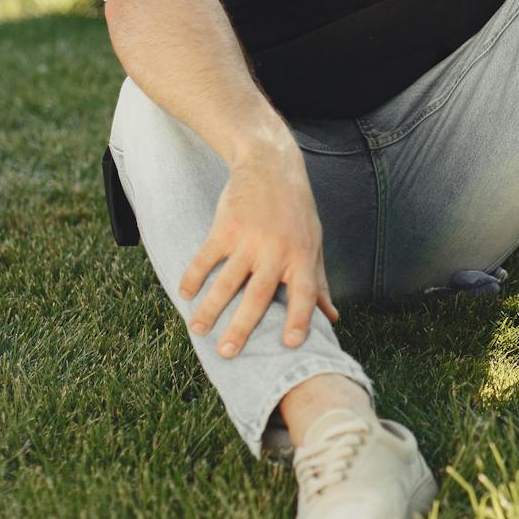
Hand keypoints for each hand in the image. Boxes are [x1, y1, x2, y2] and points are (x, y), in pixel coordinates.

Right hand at [178, 148, 337, 357]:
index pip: (303, 293)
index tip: (290, 344)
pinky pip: (206, 258)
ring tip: (197, 331)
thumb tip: (332, 318)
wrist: (270, 165)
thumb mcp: (314, 242)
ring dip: (210, 309)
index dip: (299, 319)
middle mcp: (277, 250)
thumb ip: (318, 282)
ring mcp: (249, 239)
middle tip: (227, 354)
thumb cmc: (296, 210)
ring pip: (226, 282)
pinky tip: (185, 295)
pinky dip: (194, 277)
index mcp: (302, 256)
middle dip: (241, 327)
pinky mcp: (225, 227)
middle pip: (257, 296)